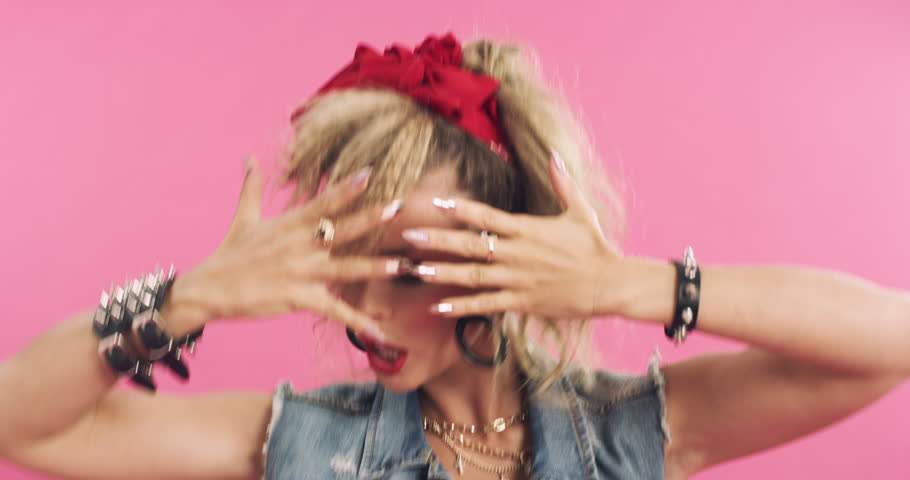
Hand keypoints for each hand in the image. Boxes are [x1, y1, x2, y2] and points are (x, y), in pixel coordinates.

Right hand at [178, 159, 400, 338]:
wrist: (208, 289)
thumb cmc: (229, 254)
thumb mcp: (244, 218)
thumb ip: (252, 186)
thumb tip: (249, 158)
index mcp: (290, 224)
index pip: (323, 202)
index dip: (346, 188)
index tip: (370, 173)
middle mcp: (299, 245)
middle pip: (341, 229)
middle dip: (371, 218)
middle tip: (399, 207)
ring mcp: (300, 272)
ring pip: (344, 269)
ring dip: (375, 268)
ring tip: (401, 265)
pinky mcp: (298, 299)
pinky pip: (334, 310)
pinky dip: (358, 320)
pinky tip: (378, 329)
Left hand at [402, 151, 624, 318]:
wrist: (610, 283)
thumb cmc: (595, 246)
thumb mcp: (579, 211)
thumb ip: (562, 183)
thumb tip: (554, 154)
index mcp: (527, 229)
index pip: (488, 216)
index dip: (461, 209)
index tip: (437, 203)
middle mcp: (517, 253)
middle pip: (471, 245)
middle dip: (438, 241)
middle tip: (409, 238)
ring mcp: (518, 279)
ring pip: (473, 276)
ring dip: (443, 273)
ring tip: (416, 270)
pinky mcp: (522, 302)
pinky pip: (487, 305)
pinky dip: (462, 306)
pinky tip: (438, 307)